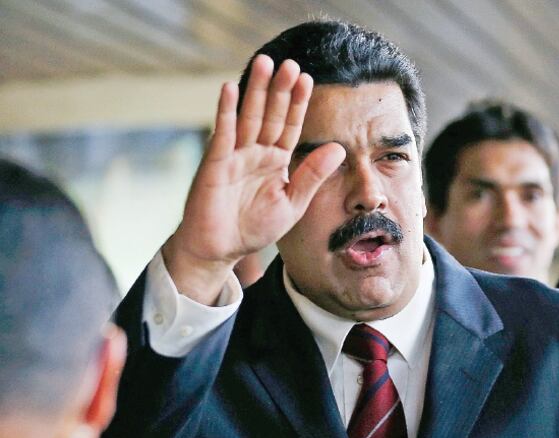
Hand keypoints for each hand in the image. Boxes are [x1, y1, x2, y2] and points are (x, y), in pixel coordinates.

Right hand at [163, 55, 344, 303]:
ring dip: (256, 90)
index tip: (308, 79)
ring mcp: (234, 155)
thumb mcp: (293, 203)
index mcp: (276, 161)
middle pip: (270, 114)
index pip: (290, 126)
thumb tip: (338, 148)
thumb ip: (312, 175)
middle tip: (290, 63)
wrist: (220, 249)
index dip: (298, 103)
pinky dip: (226, 111)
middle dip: (280, 89)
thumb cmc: (254, 228)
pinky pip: (222, 133)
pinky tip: (231, 88)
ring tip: (265, 62)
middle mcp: (256, 152)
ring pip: (248, 117)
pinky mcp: (215, 163)